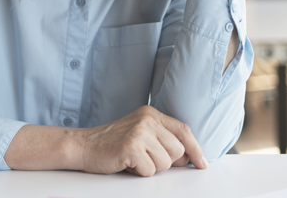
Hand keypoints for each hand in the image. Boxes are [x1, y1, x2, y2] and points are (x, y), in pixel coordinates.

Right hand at [77, 105, 206, 176]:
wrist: (84, 146)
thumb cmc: (112, 143)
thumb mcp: (140, 134)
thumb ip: (163, 141)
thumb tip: (187, 158)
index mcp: (151, 113)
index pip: (184, 130)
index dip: (196, 149)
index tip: (202, 163)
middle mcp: (147, 119)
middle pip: (178, 150)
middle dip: (165, 162)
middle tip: (145, 159)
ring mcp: (139, 132)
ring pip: (166, 163)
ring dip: (151, 168)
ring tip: (134, 160)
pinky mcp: (131, 147)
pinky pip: (150, 170)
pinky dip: (140, 172)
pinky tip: (127, 163)